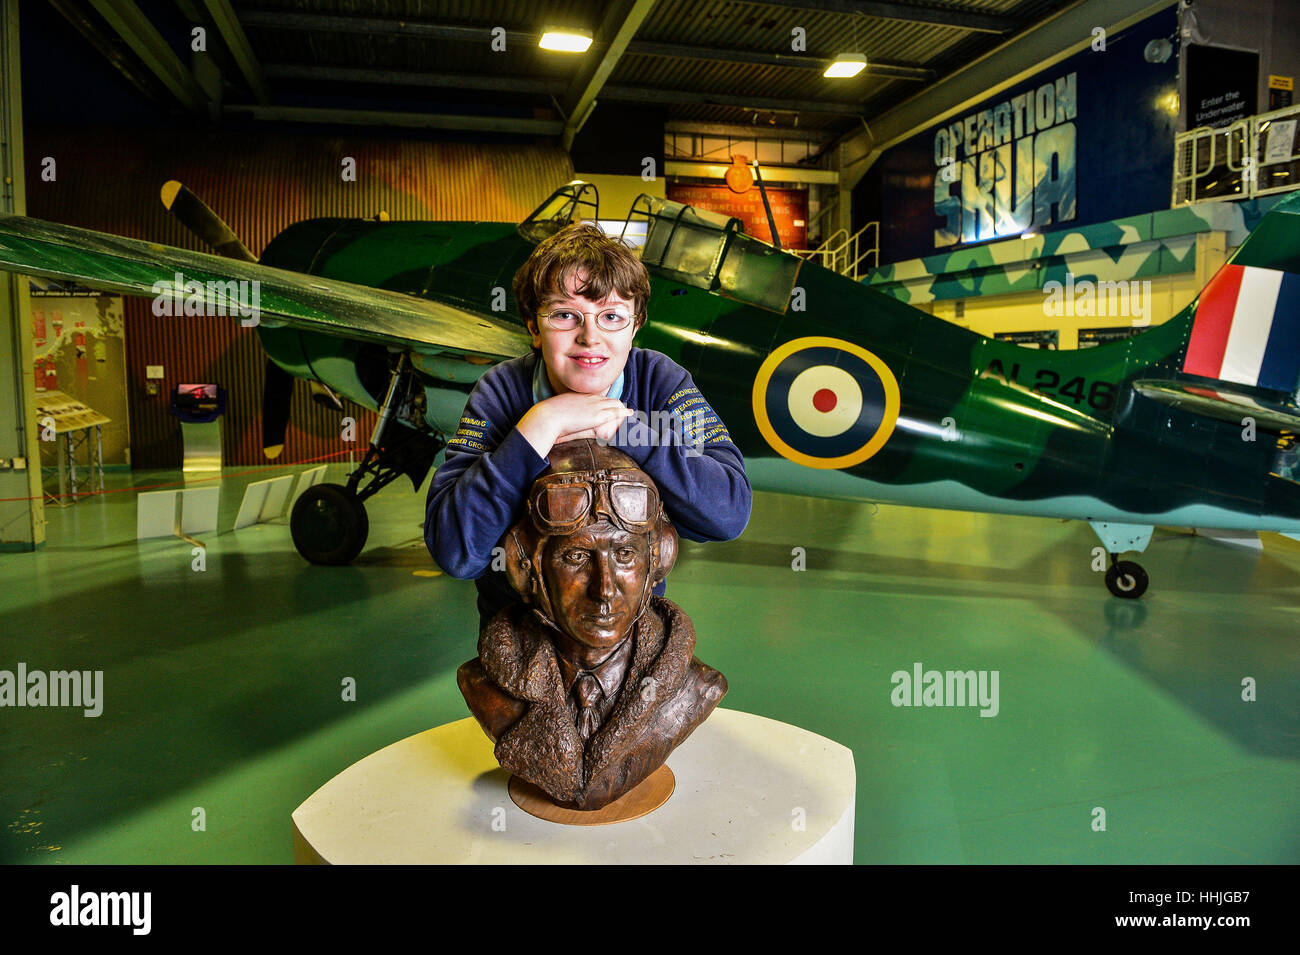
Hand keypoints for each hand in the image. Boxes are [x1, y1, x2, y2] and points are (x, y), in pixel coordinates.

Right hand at [517, 393, 633, 457]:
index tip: (612, 407)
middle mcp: (589, 398)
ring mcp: (594, 406)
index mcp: (580, 397)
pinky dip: (623, 414)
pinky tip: (630, 415)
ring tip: (630, 414)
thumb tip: (571, 423)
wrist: (547, 416)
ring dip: (623, 410)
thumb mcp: (560, 412)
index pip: (599, 398)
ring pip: (615, 404)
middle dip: (618, 406)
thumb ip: (569, 416)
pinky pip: (615, 413)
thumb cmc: (549, 417)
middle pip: (610, 400)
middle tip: (626, 412)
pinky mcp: (597, 415)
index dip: (607, 403)